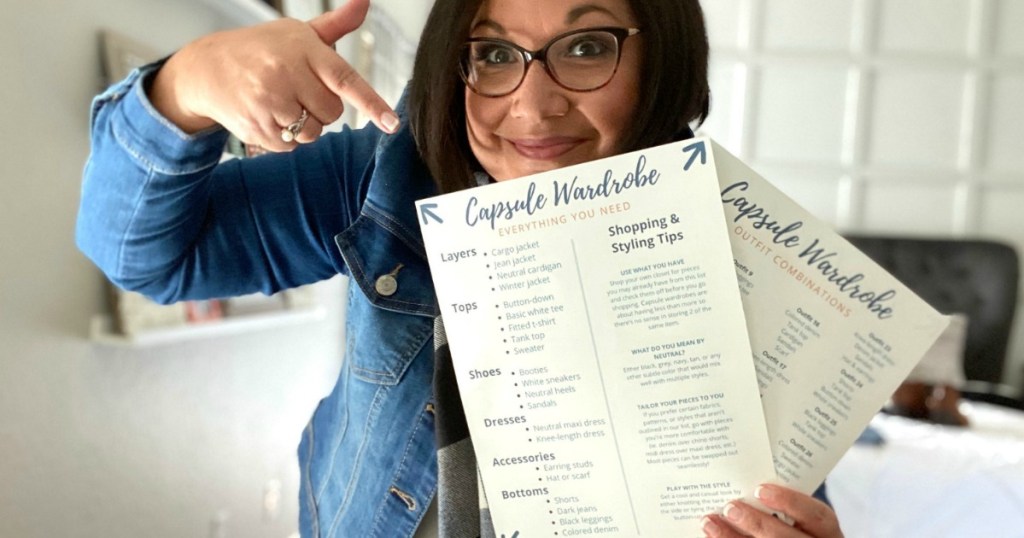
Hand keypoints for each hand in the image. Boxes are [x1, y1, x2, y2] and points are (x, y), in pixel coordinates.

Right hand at [149, 0, 397, 150]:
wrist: (206, 68)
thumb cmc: (262, 49)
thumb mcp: (297, 33)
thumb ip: (335, 25)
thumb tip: (365, 2)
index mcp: (304, 49)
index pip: (345, 79)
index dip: (371, 103)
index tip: (392, 123)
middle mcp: (286, 73)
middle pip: (332, 113)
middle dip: (322, 108)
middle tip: (299, 91)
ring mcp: (269, 100)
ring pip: (312, 132)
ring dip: (304, 125)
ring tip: (282, 103)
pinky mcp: (255, 125)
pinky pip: (290, 146)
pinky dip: (285, 138)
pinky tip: (269, 115)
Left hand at [701, 484, 842, 537]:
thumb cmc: (797, 525)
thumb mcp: (802, 516)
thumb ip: (783, 503)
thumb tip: (746, 481)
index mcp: (826, 530)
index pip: (815, 515)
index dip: (789, 502)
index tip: (761, 489)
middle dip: (755, 523)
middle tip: (730, 507)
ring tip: (710, 523)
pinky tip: (712, 537)